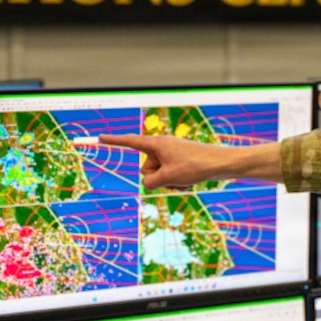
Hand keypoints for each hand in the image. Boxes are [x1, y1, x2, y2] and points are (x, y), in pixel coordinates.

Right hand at [97, 133, 213, 190]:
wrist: (220, 164)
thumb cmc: (194, 166)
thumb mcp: (167, 177)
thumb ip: (150, 182)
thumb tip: (150, 183)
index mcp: (157, 144)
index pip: (130, 142)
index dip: (114, 141)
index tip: (100, 137)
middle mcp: (162, 148)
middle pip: (146, 169)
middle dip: (157, 177)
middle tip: (175, 174)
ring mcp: (171, 156)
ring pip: (158, 177)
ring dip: (169, 182)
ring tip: (185, 178)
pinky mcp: (179, 163)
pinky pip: (170, 178)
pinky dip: (178, 183)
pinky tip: (191, 182)